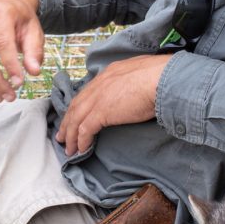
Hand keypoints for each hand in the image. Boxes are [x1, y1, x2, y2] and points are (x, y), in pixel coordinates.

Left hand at [56, 53, 172, 155]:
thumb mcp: (142, 73)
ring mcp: (98, 97)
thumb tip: (136, 91)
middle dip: (67, 121)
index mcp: (109, 73)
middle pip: (77, 105)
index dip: (79, 106)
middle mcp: (99, 83)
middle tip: (62, 135)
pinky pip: (85, 129)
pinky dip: (81, 141)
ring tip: (68, 149)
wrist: (162, 78)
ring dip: (70, 135)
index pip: (88, 92)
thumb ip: (133, 81)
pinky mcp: (102, 112)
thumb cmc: (161, 76)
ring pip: (76, 119)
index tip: (75, 116)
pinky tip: (80, 150)